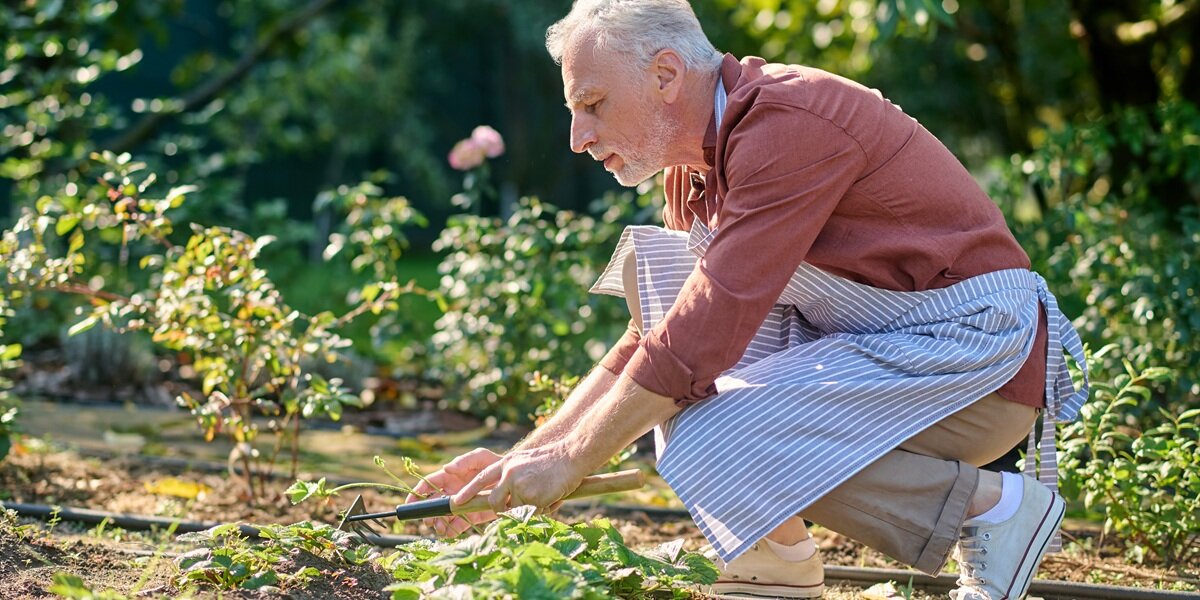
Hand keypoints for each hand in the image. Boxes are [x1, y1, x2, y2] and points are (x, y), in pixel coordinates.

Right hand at [403, 447, 500, 536]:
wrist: (512, 478)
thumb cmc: (494, 463)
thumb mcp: (480, 457)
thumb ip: (464, 460)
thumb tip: (447, 468)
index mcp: (449, 477)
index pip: (428, 485)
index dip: (417, 493)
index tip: (410, 502)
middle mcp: (452, 492)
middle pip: (433, 504)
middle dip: (427, 513)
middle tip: (429, 520)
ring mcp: (460, 505)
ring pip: (443, 517)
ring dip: (438, 524)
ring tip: (440, 528)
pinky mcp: (471, 516)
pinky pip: (458, 525)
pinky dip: (452, 530)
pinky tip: (449, 533)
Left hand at [453, 442, 587, 514]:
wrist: (571, 455)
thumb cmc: (553, 461)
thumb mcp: (526, 461)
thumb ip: (512, 476)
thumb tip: (507, 499)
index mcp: (507, 463)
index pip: (481, 478)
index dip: (468, 491)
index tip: (456, 501)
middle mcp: (509, 474)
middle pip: (494, 502)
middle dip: (502, 510)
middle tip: (513, 511)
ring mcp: (519, 485)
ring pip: (516, 510)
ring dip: (530, 509)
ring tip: (545, 496)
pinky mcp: (532, 497)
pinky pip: (532, 513)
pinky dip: (543, 510)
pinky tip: (553, 497)